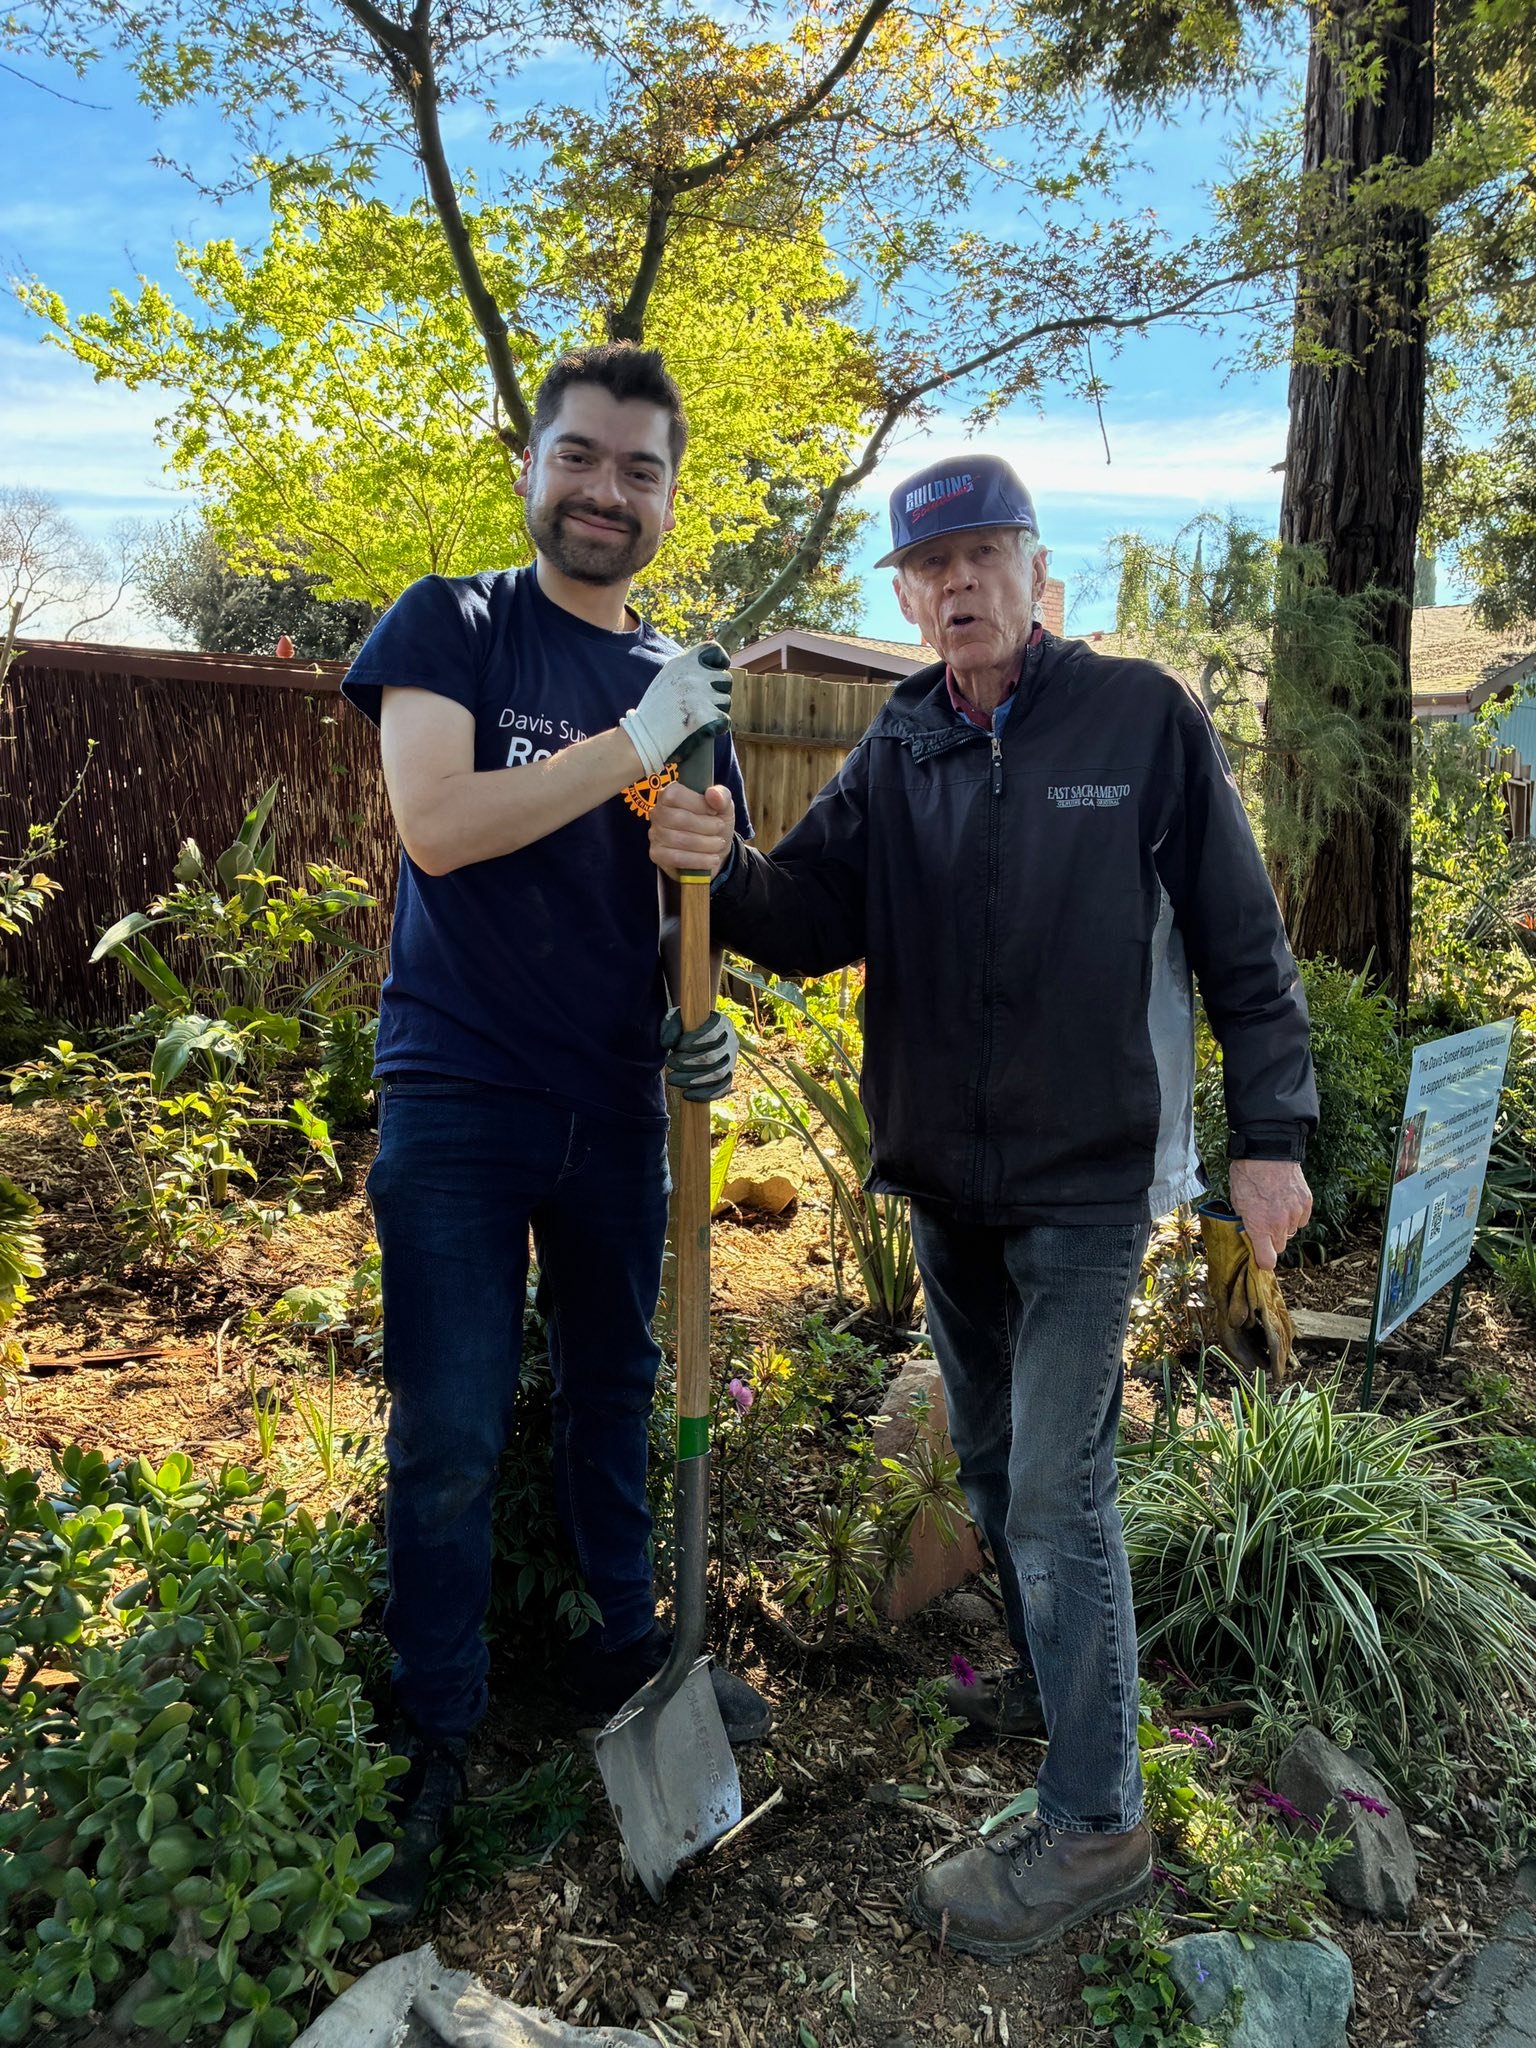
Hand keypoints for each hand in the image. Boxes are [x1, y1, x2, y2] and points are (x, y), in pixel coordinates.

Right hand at [620, 642, 731, 777]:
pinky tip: (704, 731)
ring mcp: (701, 695)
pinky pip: (725, 720)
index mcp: (681, 663)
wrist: (642, 737)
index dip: (720, 659)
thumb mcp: (665, 680)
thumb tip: (711, 665)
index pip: (712, 648)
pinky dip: (718, 727)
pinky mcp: (706, 716)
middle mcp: (693, 676)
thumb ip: (686, 670)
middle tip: (706, 705)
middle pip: (725, 678)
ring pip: (726, 701)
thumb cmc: (653, 712)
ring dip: (718, 710)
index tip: (720, 669)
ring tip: (698, 719)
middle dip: (719, 691)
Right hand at [650, 780, 735, 877]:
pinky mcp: (657, 854)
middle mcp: (658, 813)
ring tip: (718, 844)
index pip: (675, 795)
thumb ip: (722, 795)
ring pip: (679, 840)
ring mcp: (655, 834)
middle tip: (719, 828)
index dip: (697, 803)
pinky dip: (698, 860)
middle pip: (678, 818)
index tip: (714, 811)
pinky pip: (676, 858)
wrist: (713, 851)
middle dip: (705, 825)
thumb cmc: (713, 823)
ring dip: (705, 843)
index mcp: (670, 794)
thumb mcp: (723, 807)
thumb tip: (712, 793)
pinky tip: (711, 859)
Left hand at [661, 1006, 738, 1100]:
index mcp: (722, 1023)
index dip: (695, 1042)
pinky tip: (687, 1094)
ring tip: (672, 1078)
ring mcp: (732, 1061)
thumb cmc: (683, 1026)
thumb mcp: (675, 1020)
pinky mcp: (728, 1077)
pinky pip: (722, 1089)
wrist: (694, 1037)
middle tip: (669, 1062)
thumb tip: (669, 1043)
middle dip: (688, 1063)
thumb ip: (671, 1027)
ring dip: (693, 1080)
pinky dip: (705, 1094)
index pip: (713, 1034)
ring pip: (718, 1075)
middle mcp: (731, 1042)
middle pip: (713, 1057)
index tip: (677, 1046)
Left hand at [1228, 1159, 1312, 1269]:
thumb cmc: (1247, 1174)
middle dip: (1271, 1239)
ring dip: (1284, 1225)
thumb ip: (1245, 1222)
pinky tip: (1285, 1201)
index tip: (1260, 1258)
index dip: (1263, 1261)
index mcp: (1259, 1226)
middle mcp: (1280, 1224)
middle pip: (1280, 1246)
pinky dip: (1295, 1215)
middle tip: (1264, 1224)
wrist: (1267, 1152)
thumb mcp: (1237, 1201)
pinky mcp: (1306, 1204)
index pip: (1268, 1260)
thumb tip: (1249, 1233)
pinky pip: (1302, 1219)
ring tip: (1274, 1207)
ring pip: (1291, 1231)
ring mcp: (1295, 1214)